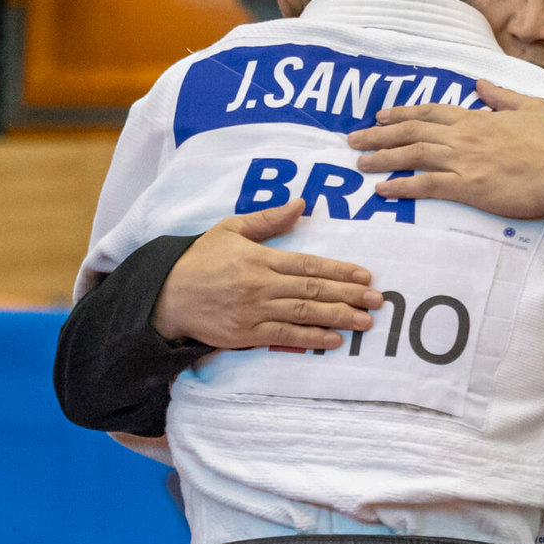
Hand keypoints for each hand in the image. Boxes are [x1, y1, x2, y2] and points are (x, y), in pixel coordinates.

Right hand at [154, 199, 383, 350]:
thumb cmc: (200, 260)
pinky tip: (334, 339)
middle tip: (377, 300)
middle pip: (313, 289)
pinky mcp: (246, 335)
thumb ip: (267, 219)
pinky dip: (311, 338)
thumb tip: (301, 204)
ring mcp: (254, 312)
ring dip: (338, 317)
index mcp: (259, 258)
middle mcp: (260, 285)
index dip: (339, 271)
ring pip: (304, 313)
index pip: (308, 264)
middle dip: (349, 295)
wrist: (166, 296)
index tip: (365, 276)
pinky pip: (285, 336)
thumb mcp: (230, 229)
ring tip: (365, 321)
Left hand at [346, 80, 543, 219]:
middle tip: (355, 140)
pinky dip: (401, 186)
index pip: (430, 112)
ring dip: (382, 159)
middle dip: (379, 135)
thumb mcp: (531, 107)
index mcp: (476, 118)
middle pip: (412, 131)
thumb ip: (501, 96)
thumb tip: (481, 84)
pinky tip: (382, 190)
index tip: (380, 117)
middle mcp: (463, 136)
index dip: (402, 113)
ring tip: (360, 163)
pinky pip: (426, 185)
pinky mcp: (467, 187)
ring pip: (412, 155)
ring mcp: (463, 161)